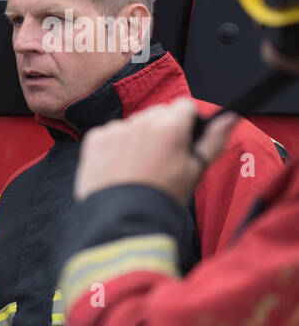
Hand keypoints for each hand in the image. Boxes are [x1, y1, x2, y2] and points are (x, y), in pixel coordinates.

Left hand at [74, 98, 237, 205]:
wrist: (123, 218)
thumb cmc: (164, 196)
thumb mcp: (196, 169)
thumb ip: (214, 139)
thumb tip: (230, 116)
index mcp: (171, 126)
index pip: (183, 106)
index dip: (185, 123)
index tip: (181, 141)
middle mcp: (142, 121)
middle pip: (157, 113)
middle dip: (161, 129)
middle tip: (159, 158)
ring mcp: (116, 130)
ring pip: (132, 124)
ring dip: (136, 137)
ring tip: (137, 167)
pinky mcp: (94, 140)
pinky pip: (108, 134)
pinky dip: (113, 146)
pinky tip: (118, 168)